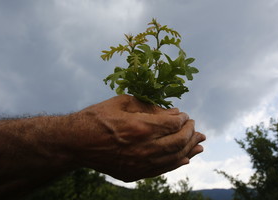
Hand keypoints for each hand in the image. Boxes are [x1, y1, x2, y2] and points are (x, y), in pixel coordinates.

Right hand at [67, 94, 205, 181]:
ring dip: (190, 149)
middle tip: (195, 126)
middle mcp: (143, 148)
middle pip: (178, 142)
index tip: (185, 115)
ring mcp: (139, 164)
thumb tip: (175, 112)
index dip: (183, 119)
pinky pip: (162, 170)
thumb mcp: (123, 103)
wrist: (76, 142)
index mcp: (141, 126)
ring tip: (200, 144)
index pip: (174, 124)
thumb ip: (151, 107)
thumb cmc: (98, 117)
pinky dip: (176, 163)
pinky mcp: (134, 174)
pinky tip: (185, 159)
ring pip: (174, 158)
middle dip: (191, 133)